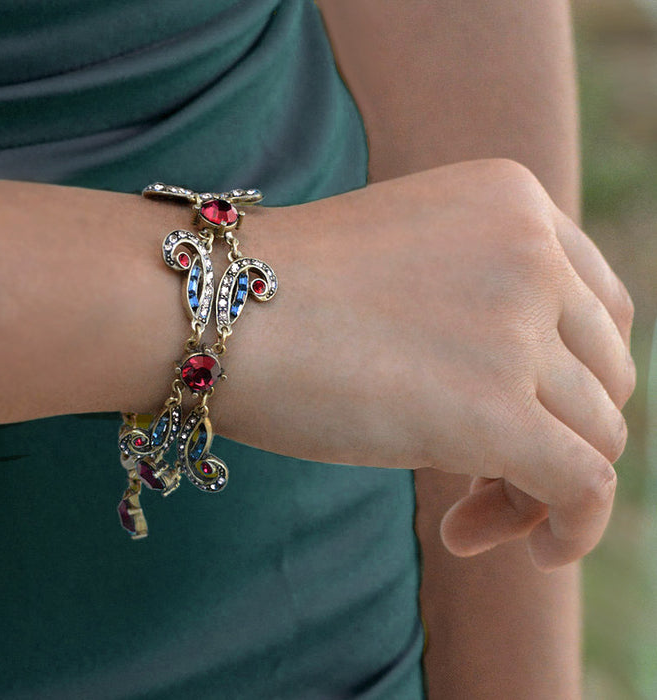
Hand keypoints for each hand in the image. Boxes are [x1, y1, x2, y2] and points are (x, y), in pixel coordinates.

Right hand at [218, 158, 635, 570]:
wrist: (204, 305)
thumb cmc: (280, 292)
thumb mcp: (406, 266)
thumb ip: (477, 299)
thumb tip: (523, 388)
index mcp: (514, 202)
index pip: (598, 310)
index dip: (569, 377)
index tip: (515, 418)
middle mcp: (532, 251)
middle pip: (603, 377)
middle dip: (557, 436)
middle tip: (482, 480)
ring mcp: (517, 326)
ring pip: (597, 436)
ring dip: (542, 488)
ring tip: (469, 515)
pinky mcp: (493, 408)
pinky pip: (587, 486)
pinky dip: (574, 529)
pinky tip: (520, 549)